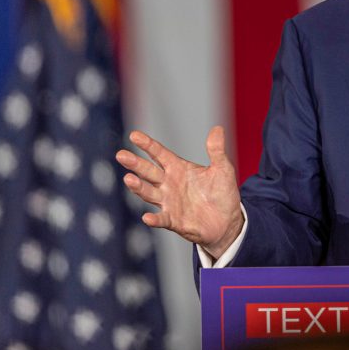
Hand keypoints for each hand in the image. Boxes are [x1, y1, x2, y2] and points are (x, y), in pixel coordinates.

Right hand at [116, 126, 243, 259]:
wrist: (227, 220)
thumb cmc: (222, 193)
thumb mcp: (222, 169)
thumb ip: (216, 150)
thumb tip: (217, 128)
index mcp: (178, 168)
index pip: (160, 154)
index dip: (148, 145)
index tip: (134, 135)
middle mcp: (169, 184)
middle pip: (149, 172)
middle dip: (135, 163)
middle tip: (121, 155)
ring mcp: (169, 202)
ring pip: (149, 193)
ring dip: (138, 187)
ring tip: (128, 179)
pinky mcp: (174, 220)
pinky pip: (162, 219)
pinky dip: (154, 219)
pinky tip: (147, 217)